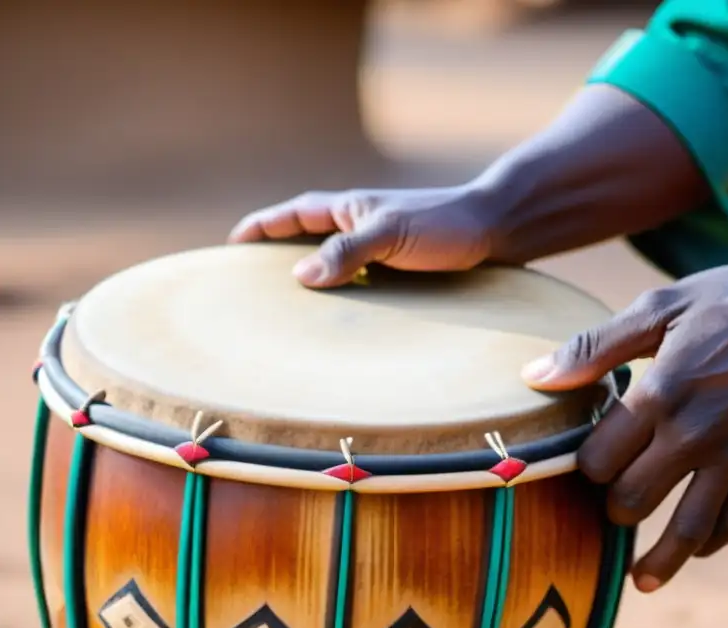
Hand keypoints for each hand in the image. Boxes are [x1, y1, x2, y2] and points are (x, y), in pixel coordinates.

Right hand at [228, 186, 497, 287]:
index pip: (290, 215)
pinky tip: (337, 318)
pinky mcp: (396, 267)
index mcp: (348, 209)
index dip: (260, 228)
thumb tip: (299, 277)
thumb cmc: (444, 224)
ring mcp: (376, 246)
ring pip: (329, 261)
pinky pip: (355, 280)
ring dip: (307, 278)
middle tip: (246, 283)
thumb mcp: (390, 235)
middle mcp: (357, 224)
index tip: (231, 246)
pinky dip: (339, 293)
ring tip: (284, 308)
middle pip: (303, 238)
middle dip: (274, 255)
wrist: (496, 229)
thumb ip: (347, 253)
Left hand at [521, 253, 727, 593]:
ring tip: (646, 577)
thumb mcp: (664, 307)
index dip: (587, 469)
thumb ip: (595, 347)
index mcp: (660, 398)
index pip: (597, 462)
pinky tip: (714, 539)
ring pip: (693, 534)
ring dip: (665, 559)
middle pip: (635, 504)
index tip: (594, 465)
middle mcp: (698, 440)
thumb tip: (532, 377)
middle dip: (618, 512)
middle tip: (619, 510)